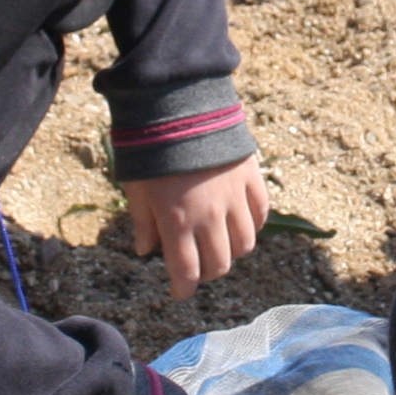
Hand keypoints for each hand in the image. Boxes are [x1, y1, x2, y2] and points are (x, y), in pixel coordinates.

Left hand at [124, 156, 266, 299]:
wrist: (181, 102)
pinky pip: (261, 214)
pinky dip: (253, 226)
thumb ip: (142, 222)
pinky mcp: (251, 178)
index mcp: (177, 221)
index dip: (183, 289)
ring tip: (219, 245)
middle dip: (206, 273)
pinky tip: (241, 223)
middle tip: (196, 267)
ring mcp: (234, 198)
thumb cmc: (150, 146)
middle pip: (219, 264)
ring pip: (244, 244)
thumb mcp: (135, 186)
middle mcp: (210, 216)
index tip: (179, 292)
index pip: (186, 271)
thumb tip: (145, 250)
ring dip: (231, 252)